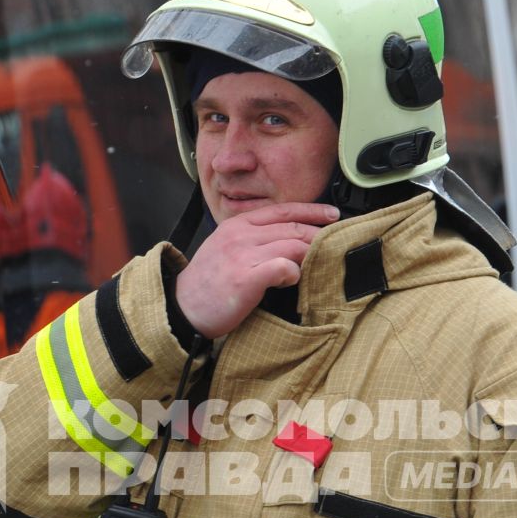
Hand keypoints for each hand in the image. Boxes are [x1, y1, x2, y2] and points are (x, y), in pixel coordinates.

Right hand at [174, 202, 338, 337]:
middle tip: (334, 245)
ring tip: (313, 268)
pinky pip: (283, 267)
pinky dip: (293, 273)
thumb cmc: (207, 284)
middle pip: (292, 227)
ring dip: (308, 256)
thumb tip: (286, 239)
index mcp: (236, 224)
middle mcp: (240, 234)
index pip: (282, 209)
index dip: (312, 211)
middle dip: (318, 235)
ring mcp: (242, 255)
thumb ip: (252, 239)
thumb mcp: (225, 248)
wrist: (182, 308)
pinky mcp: (245, 278)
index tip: (332, 215)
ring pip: (292, 245)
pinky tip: (290, 281)